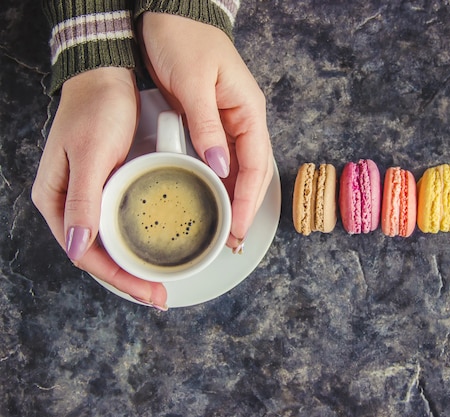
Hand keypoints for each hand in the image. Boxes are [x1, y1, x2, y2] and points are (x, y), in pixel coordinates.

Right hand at [31, 67, 167, 309]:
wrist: (106, 76)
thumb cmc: (96, 110)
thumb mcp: (91, 154)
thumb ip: (83, 200)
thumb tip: (79, 246)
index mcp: (57, 201)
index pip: (86, 254)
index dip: (117, 277)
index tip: (147, 291)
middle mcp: (69, 204)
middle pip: (98, 255)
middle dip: (127, 278)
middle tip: (158, 295)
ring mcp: (88, 197)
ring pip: (108, 244)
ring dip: (131, 265)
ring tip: (157, 282)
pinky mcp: (106, 187)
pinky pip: (117, 225)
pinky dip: (133, 242)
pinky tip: (150, 250)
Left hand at [139, 13, 273, 251]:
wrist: (168, 14)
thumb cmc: (184, 38)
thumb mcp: (193, 83)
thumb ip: (206, 127)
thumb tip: (219, 167)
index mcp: (248, 109)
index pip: (256, 164)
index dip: (250, 199)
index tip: (239, 227)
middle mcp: (244, 119)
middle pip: (253, 172)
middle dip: (246, 207)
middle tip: (233, 239)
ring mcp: (229, 122)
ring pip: (239, 169)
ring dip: (234, 198)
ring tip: (224, 228)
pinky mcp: (211, 122)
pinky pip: (221, 159)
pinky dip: (219, 181)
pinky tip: (211, 198)